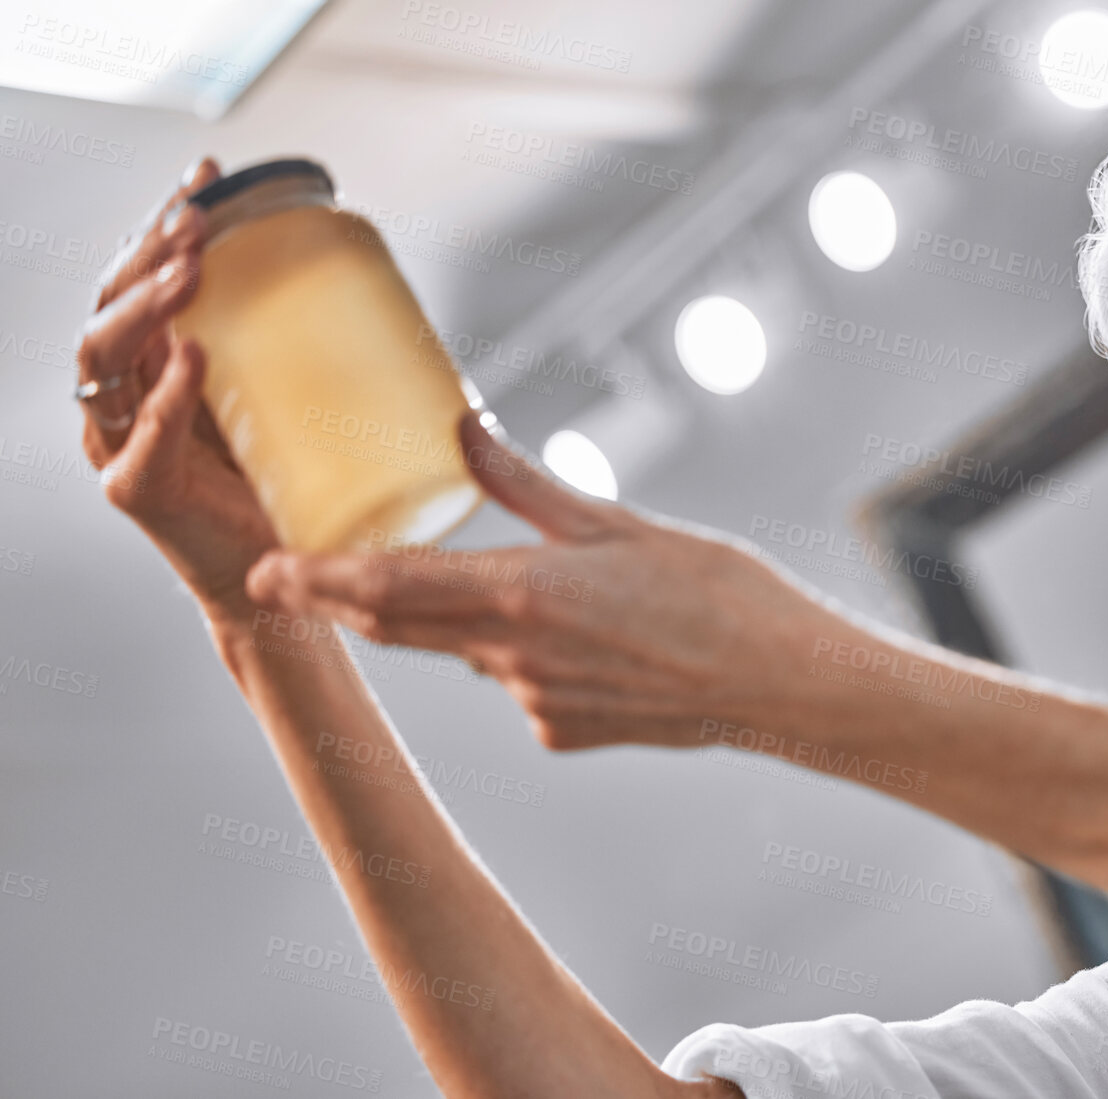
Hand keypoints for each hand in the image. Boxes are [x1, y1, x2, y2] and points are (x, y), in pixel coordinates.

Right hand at [77, 158, 282, 622]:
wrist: (282, 577)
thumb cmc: (286, 484)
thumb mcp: (289, 399)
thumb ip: (296, 349)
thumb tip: (367, 283)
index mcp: (155, 364)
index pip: (142, 278)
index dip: (164, 221)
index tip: (208, 174)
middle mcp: (126, 396)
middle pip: (111, 304)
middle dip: (147, 252)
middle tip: (194, 218)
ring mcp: (122, 443)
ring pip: (106, 357)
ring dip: (147, 306)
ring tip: (192, 269)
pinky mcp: (140, 492)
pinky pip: (145, 438)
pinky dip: (168, 397)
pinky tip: (193, 357)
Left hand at [245, 413, 851, 749]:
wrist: (782, 683)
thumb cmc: (718, 593)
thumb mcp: (622, 525)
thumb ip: (529, 487)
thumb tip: (463, 432)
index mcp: (525, 593)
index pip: (392, 586)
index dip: (319, 579)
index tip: (266, 571)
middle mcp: (514, 657)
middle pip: (401, 628)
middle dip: (344, 601)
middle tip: (292, 577)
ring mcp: (536, 704)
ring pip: (467, 654)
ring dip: (459, 621)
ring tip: (513, 587)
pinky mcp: (563, 734)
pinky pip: (518, 687)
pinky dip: (524, 658)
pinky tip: (592, 640)